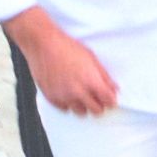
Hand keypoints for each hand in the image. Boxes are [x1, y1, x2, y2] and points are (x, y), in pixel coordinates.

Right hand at [5, 7, 120, 115]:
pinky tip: (67, 92)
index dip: (111, 100)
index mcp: (91, 82)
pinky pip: (65, 108)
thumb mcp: (91, 58)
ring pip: (80, 112)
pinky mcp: (51, 97)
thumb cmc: (66, 47)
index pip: (109, 102)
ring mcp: (63, 96)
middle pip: (96, 111)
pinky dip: (68, 103)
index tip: (109, 97)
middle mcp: (78, 92)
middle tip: (96, 97)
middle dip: (99, 104)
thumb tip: (114, 88)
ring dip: (83, 105)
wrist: (42, 44)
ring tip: (80, 94)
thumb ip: (104, 76)